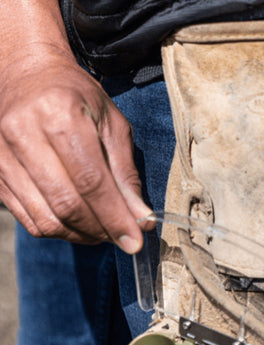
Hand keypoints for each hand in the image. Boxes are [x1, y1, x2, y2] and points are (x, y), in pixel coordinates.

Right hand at [0, 45, 151, 252]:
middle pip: (66, 204)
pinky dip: (58, 230)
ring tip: (103, 232)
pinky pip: (28, 218)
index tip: (135, 242)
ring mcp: (2, 154)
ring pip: (45, 219)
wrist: (26, 74)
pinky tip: (79, 225)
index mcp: (60, 114)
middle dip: (100, 231)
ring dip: (80, 235)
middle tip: (122, 238)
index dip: (115, 218)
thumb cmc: (78, 97)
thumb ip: (126, 173)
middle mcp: (24, 134)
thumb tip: (141, 218)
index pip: (91, 182)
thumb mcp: (113, 125)